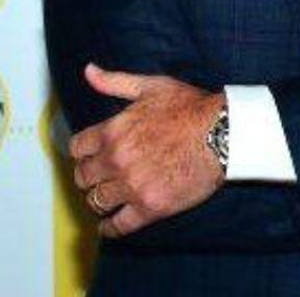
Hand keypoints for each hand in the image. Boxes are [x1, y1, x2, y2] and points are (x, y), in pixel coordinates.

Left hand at [69, 63, 225, 237]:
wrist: (222, 134)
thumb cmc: (188, 107)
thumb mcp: (149, 87)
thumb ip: (114, 82)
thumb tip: (88, 70)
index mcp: (112, 131)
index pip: (77, 149)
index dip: (81, 153)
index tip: (87, 156)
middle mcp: (116, 160)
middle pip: (83, 177)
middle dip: (87, 177)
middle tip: (96, 178)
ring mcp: (132, 186)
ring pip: (96, 201)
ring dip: (97, 200)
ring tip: (104, 199)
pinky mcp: (150, 207)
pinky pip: (119, 225)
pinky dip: (110, 228)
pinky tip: (110, 225)